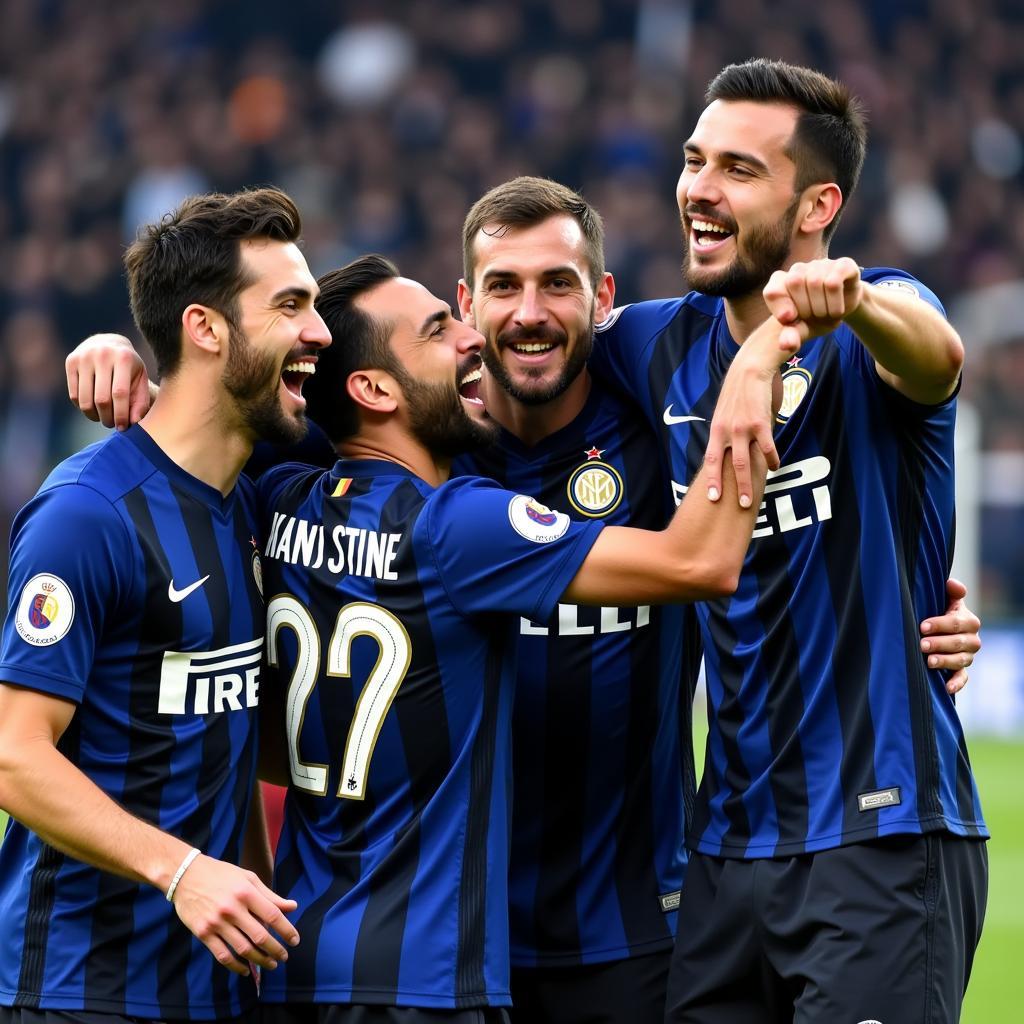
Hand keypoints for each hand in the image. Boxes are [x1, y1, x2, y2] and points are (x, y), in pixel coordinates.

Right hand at [65, 333, 151, 428]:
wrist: (108, 343)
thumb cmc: (128, 368)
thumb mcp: (140, 380)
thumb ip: (140, 402)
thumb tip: (134, 422)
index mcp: (123, 358)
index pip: (120, 393)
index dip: (120, 414)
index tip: (122, 427)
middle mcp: (102, 355)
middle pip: (101, 398)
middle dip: (107, 417)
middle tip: (112, 424)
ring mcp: (84, 357)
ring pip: (85, 399)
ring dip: (94, 416)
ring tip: (103, 419)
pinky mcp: (70, 362)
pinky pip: (74, 395)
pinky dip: (83, 408)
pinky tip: (92, 409)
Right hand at [170, 853, 298, 974]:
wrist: (185, 875)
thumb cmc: (221, 874)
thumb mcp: (248, 878)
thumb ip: (270, 895)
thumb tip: (292, 907)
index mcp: (246, 892)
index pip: (272, 915)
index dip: (286, 930)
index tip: (295, 941)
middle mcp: (232, 909)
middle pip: (260, 935)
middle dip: (275, 949)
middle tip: (284, 957)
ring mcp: (217, 923)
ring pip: (243, 949)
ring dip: (260, 960)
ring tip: (271, 964)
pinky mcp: (203, 933)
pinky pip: (222, 955)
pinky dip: (236, 966)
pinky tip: (246, 969)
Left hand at [705, 317, 803, 506]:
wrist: (750, 366)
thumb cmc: (739, 391)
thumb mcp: (725, 412)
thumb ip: (726, 431)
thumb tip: (728, 448)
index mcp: (716, 430)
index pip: (709, 459)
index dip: (710, 479)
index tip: (711, 497)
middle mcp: (726, 431)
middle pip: (726, 466)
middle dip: (731, 489)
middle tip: (736, 507)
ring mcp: (742, 427)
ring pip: (744, 462)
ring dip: (748, 482)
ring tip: (752, 499)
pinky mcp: (760, 421)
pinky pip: (766, 446)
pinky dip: (771, 459)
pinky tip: (775, 467)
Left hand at [762, 257, 862, 349]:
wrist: (841, 309)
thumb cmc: (814, 317)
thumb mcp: (801, 329)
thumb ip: (790, 335)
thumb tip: (786, 345)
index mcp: (782, 282)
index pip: (772, 291)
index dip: (780, 306)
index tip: (790, 319)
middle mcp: (798, 269)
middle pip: (795, 283)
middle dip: (805, 308)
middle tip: (814, 317)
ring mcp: (820, 264)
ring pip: (815, 282)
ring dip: (823, 308)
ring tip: (827, 314)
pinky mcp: (842, 264)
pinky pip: (834, 281)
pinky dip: (835, 302)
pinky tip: (838, 309)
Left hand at [920, 578, 981, 694]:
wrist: (938, 628)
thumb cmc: (938, 610)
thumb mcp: (944, 599)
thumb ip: (951, 591)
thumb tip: (952, 584)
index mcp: (968, 620)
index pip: (955, 623)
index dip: (939, 624)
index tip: (922, 627)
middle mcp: (971, 639)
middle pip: (958, 643)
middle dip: (940, 643)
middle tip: (922, 644)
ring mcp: (967, 655)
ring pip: (961, 660)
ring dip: (945, 661)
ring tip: (928, 661)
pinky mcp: (961, 670)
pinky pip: (962, 678)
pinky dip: (956, 683)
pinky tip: (946, 687)